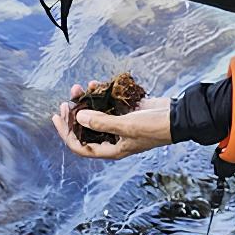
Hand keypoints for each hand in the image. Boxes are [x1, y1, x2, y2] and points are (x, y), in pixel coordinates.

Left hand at [51, 81, 173, 159]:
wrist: (178, 117)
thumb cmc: (154, 127)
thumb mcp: (126, 126)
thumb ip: (102, 122)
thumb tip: (79, 117)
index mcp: (111, 149)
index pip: (80, 146)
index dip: (65, 133)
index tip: (57, 117)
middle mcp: (113, 139)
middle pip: (85, 129)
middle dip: (73, 115)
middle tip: (66, 101)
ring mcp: (119, 125)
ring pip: (95, 114)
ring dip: (85, 102)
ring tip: (78, 87)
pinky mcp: (126, 112)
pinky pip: (107, 104)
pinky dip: (99, 95)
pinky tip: (94, 84)